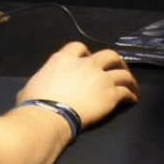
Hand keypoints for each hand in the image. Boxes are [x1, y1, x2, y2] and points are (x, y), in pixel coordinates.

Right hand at [16, 41, 139, 129]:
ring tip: (131, 85)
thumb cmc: (35, 103)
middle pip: (108, 54)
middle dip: (115, 60)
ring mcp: (100, 78)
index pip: (78, 47)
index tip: (89, 59)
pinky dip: (130, 95)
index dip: (86, 53)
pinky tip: (131, 100)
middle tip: (117, 67)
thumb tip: (33, 90)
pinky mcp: (110, 94)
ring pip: (122, 72)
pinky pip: (126, 92)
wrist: (49, 116)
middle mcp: (85, 65)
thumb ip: (40, 83)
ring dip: (128, 78)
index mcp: (63, 59)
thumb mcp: (31, 85)